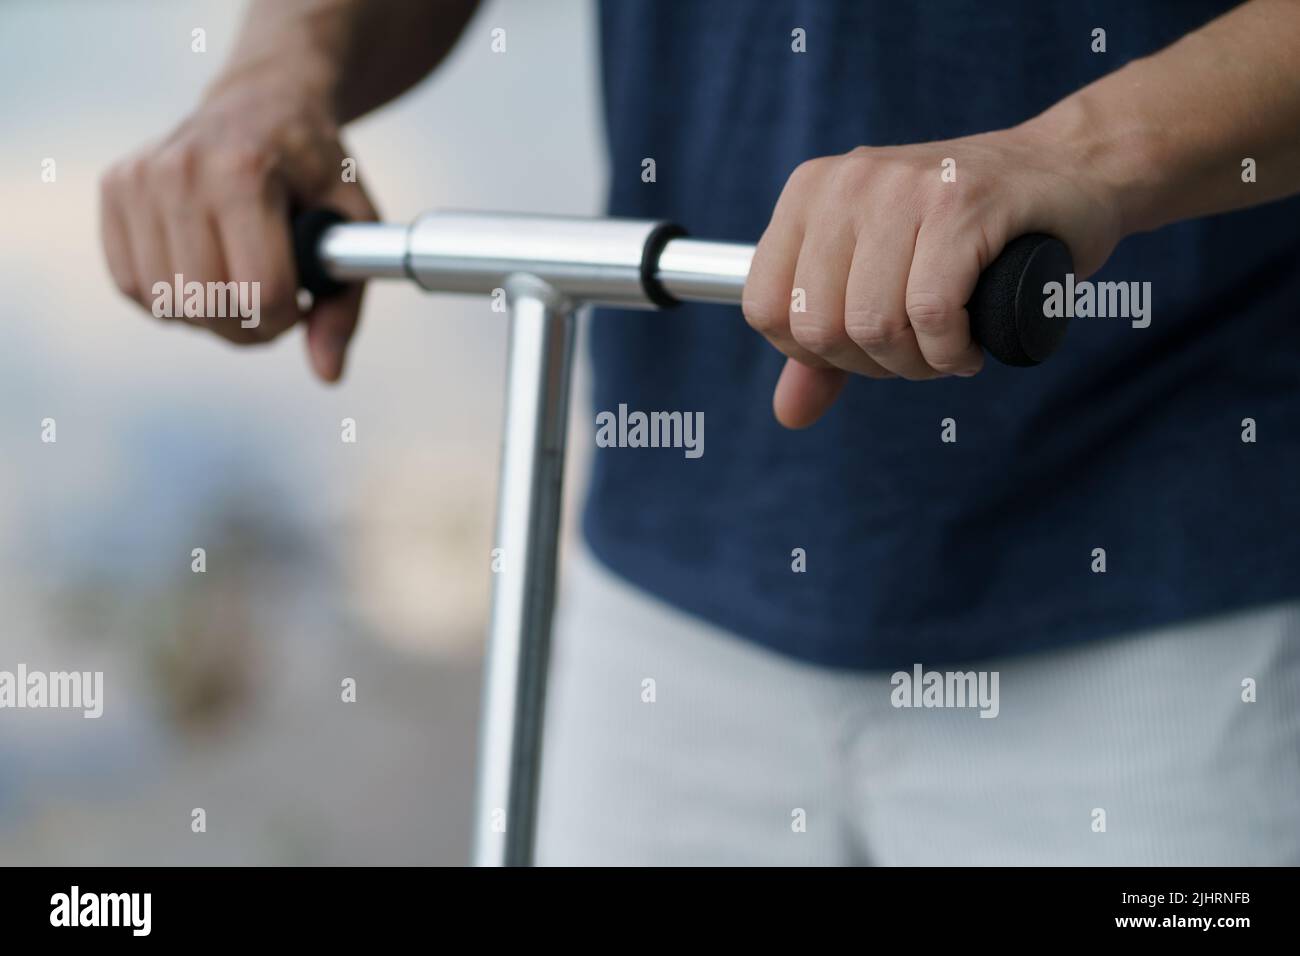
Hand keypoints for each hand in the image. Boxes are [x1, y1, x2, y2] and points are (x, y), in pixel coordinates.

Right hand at [100, 69, 375, 381]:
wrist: (264, 102)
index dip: (287, 318)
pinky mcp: (114, 189)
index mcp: (245, 172)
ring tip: (240, 287)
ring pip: (167, 304)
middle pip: (209, 305)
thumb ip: (345, 303)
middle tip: (273, 305)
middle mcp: (181, 172)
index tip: (301, 303)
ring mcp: (138, 179)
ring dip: (209, 317)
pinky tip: (204, 273)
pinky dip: (170, 299)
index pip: (260, 292)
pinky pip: (133, 286)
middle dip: (250, 327)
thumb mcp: (353, 222)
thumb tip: (328, 375)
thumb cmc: (314, 166)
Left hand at [742, 123, 1124, 427]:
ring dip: (918, 364)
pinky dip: (952, 352)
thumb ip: (827, 345)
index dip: (816, 354)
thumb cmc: (969, 232)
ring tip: (948, 348)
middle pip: (819, 326)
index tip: (868, 348)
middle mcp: (847, 183)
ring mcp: (904, 187)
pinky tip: (970, 346)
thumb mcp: (881, 277)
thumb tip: (789, 414)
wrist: (1071, 169)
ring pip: (874, 324)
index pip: (765, 308)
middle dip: (872, 364)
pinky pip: (931, 313)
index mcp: (810, 193)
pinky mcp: (963, 203)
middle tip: (918, 352)